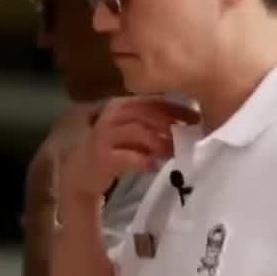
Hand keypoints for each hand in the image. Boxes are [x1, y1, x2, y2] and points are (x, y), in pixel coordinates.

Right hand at [58, 97, 199, 205]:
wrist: (81, 173)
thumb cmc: (112, 150)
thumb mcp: (132, 133)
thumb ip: (153, 127)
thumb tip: (185, 126)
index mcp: (121, 105)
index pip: (152, 101)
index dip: (176, 108)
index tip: (195, 117)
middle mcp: (111, 115)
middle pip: (146, 113)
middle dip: (170, 124)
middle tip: (189, 135)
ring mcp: (105, 135)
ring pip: (138, 131)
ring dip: (160, 142)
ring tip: (174, 152)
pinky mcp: (102, 156)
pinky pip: (127, 156)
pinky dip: (143, 161)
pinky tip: (154, 166)